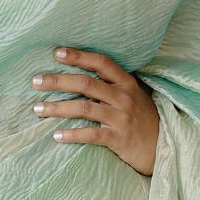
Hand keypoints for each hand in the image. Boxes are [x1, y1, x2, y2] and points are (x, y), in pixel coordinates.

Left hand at [30, 46, 158, 176]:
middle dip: (58, 81)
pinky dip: (72, 134)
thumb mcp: (134, 95)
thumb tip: (79, 72)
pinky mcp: (118, 138)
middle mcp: (124, 97)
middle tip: (36, 81)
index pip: (101, 62)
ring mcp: (121, 118)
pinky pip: (91, 135)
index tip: (57, 52)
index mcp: (127, 83)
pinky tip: (56, 135)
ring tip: (38, 109)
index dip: (79, 56)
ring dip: (57, 108)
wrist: (163, 147)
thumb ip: (112, 84)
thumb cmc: (143, 118)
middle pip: (86, 83)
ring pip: (84, 108)